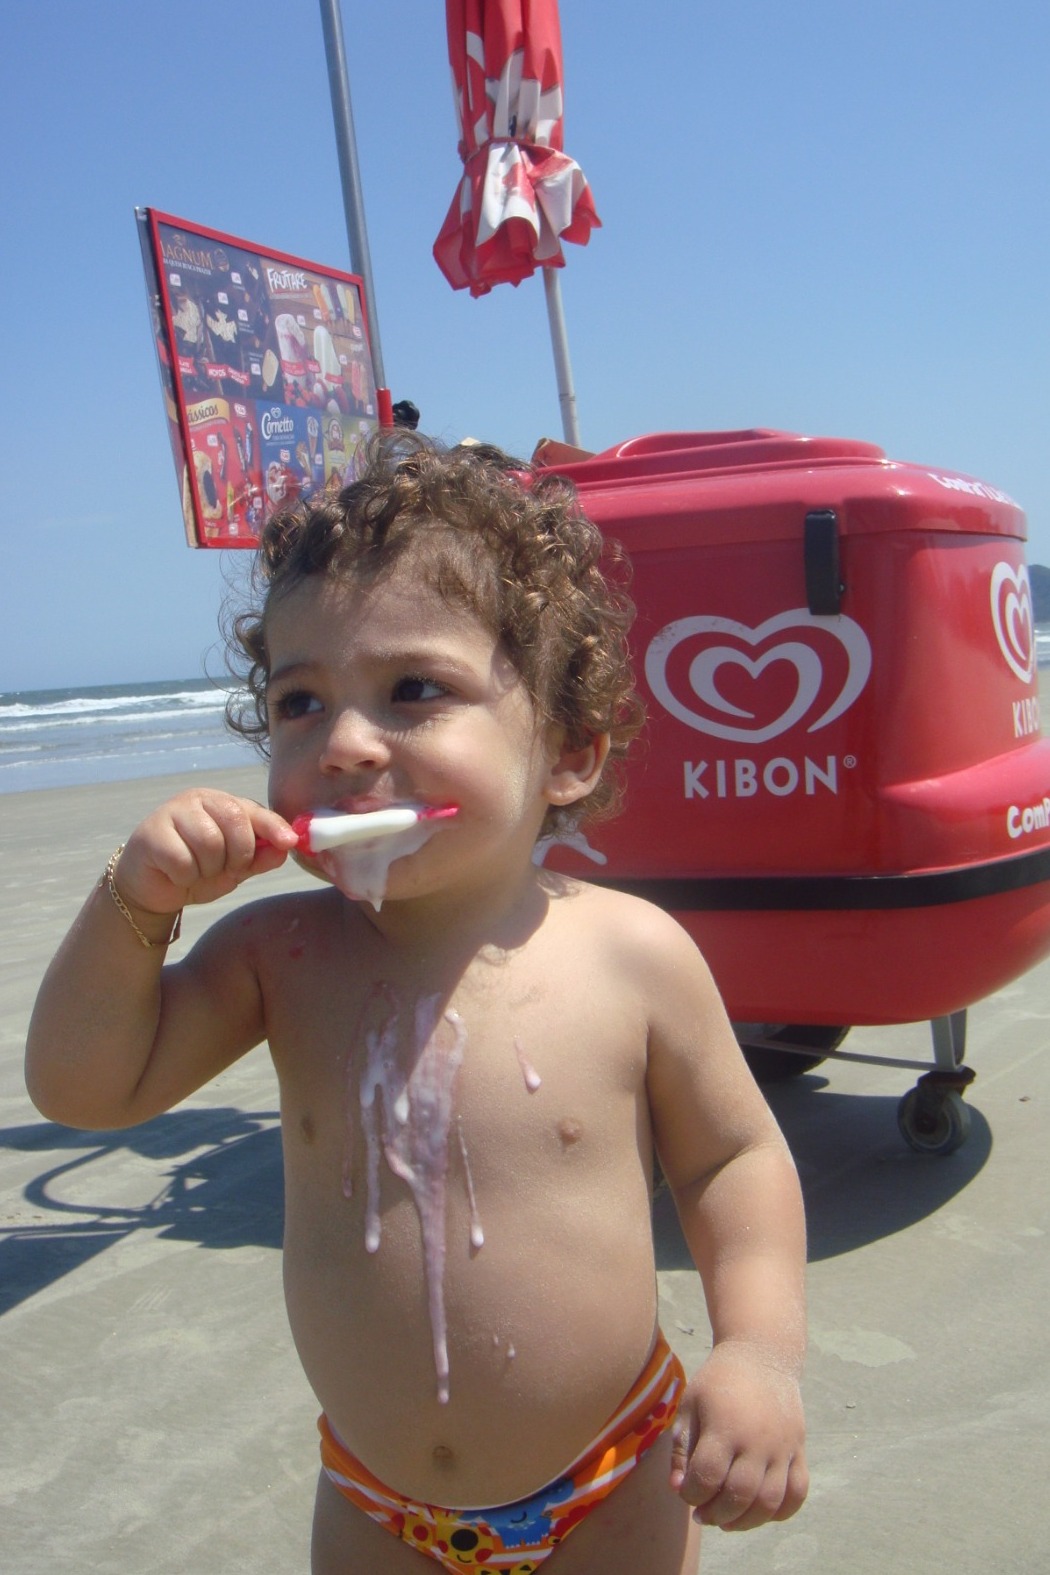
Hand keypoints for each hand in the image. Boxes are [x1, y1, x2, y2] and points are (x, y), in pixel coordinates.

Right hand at [113, 791, 298, 917]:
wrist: (151, 888)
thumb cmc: (196, 870)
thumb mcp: (235, 868)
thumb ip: (260, 857)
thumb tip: (287, 845)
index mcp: (221, 803)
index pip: (252, 810)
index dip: (272, 826)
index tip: (289, 842)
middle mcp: (197, 801)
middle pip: (235, 823)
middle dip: (237, 856)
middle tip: (223, 869)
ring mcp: (172, 813)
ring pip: (209, 843)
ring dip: (208, 869)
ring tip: (196, 871)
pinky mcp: (151, 833)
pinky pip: (182, 860)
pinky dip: (184, 876)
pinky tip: (176, 874)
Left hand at [669, 1341, 807, 1530]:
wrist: (762, 1355)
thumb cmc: (718, 1382)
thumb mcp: (690, 1405)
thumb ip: (681, 1449)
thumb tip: (679, 1489)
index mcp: (725, 1425)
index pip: (707, 1477)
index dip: (691, 1494)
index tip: (685, 1491)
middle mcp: (757, 1439)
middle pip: (740, 1495)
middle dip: (716, 1514)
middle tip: (703, 1513)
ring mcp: (783, 1446)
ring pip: (770, 1502)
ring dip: (745, 1522)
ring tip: (726, 1519)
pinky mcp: (799, 1450)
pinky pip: (797, 1494)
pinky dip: (780, 1513)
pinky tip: (758, 1511)